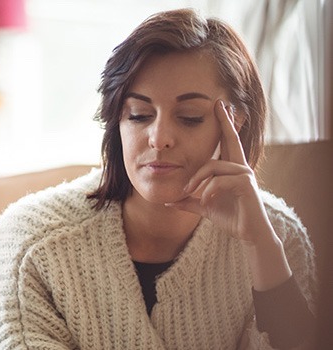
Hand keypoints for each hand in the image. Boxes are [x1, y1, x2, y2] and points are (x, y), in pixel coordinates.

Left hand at [166, 100, 271, 244]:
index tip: (221, 106)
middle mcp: (240, 168)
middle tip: (220, 104)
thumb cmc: (230, 218)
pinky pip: (219, 181)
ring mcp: (245, 175)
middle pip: (230, 140)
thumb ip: (188, 201)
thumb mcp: (204, 207)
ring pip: (213, 166)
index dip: (224, 125)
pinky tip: (205, 200)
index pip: (227, 143)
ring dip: (197, 179)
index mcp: (231, 169)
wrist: (248, 235)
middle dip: (225, 121)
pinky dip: (208, 191)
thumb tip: (168, 201)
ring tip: (188, 191)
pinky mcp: (246, 185)